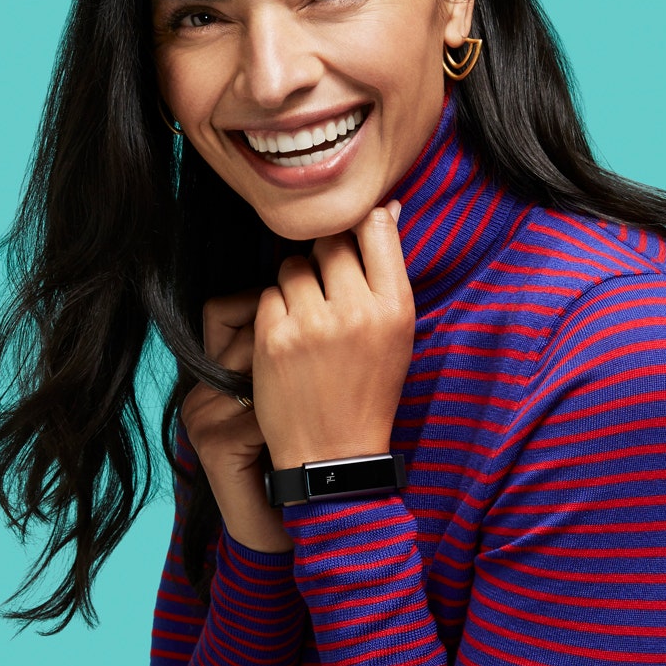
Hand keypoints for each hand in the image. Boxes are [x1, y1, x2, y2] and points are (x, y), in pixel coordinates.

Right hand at [182, 287, 290, 553]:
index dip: (267, 308)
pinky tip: (293, 446)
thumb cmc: (304, 453)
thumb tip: (314, 289)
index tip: (307, 326)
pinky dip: (289, 423)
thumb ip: (283, 350)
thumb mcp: (288, 394)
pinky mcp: (215, 446)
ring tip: (304, 417)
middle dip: (289, 351)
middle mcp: (197, 392)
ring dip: (293, 388)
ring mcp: (201, 419)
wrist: (303, 523)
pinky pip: (262, 407)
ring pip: (259, 366)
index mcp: (211, 375)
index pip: (225, 309)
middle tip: (314, 384)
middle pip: (248, 333)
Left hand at [254, 199, 413, 471]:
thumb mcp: (398, 333)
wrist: (334, 455)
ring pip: (293, 265)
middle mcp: (356, 310)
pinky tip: (288, 338)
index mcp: (395, 308)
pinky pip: (268, 294)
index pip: (375, 228)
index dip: (359, 224)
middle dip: (326, 259)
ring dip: (297, 284)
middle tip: (327, 291)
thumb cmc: (369, 391)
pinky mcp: (274, 338)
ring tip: (308, 319)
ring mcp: (312, 323)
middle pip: (330, 242)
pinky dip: (275, 310)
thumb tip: (381, 210)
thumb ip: (388, 272)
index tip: (354, 237)